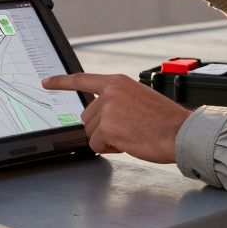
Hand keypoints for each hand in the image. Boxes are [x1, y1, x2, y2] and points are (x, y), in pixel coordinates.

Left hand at [41, 72, 192, 163]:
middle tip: (128, 129)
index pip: (83, 79)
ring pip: (91, 132)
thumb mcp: (138, 99)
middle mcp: (110, 92)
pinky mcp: (107, 126)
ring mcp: (107, 108)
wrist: (180, 132)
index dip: (61, 82)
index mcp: (118, 82)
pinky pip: (97, 145)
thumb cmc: (164, 121)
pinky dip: (110, 148)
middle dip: (102, 128)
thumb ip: (117, 101)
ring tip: (132, 134)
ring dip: (107, 139)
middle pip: (87, 117)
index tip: (46, 82)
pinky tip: (129, 142)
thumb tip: (99, 115)